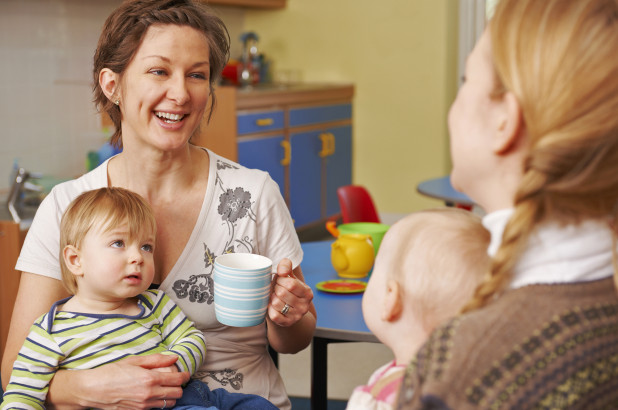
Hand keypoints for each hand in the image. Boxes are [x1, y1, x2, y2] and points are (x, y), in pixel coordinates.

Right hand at [50, 354, 188, 408]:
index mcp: (149, 379)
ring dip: (170, 396)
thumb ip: (156, 359)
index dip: (184, 376)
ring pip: (169, 404)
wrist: (92, 389)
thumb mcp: (134, 361)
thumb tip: (174, 358)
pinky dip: (159, 403)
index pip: (177, 380)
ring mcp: (143, 405)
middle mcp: (149, 394)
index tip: (184, 373)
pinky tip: (153, 395)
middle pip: (177, 394)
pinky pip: (156, 409)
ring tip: (164, 388)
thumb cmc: (112, 372)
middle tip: (174, 380)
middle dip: (179, 386)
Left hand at [268, 258, 313, 326]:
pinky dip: (270, 309)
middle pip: (282, 293)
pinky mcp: (287, 323)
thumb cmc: (286, 290)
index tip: (279, 280)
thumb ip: (286, 266)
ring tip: (275, 297)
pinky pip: (274, 315)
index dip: (281, 280)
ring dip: (272, 298)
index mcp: (307, 293)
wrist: (287, 310)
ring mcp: (296, 316)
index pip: (290, 284)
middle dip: (275, 288)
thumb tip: (282, 271)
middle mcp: (304, 306)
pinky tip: (273, 306)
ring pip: (276, 303)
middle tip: (276, 289)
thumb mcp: (289, 276)